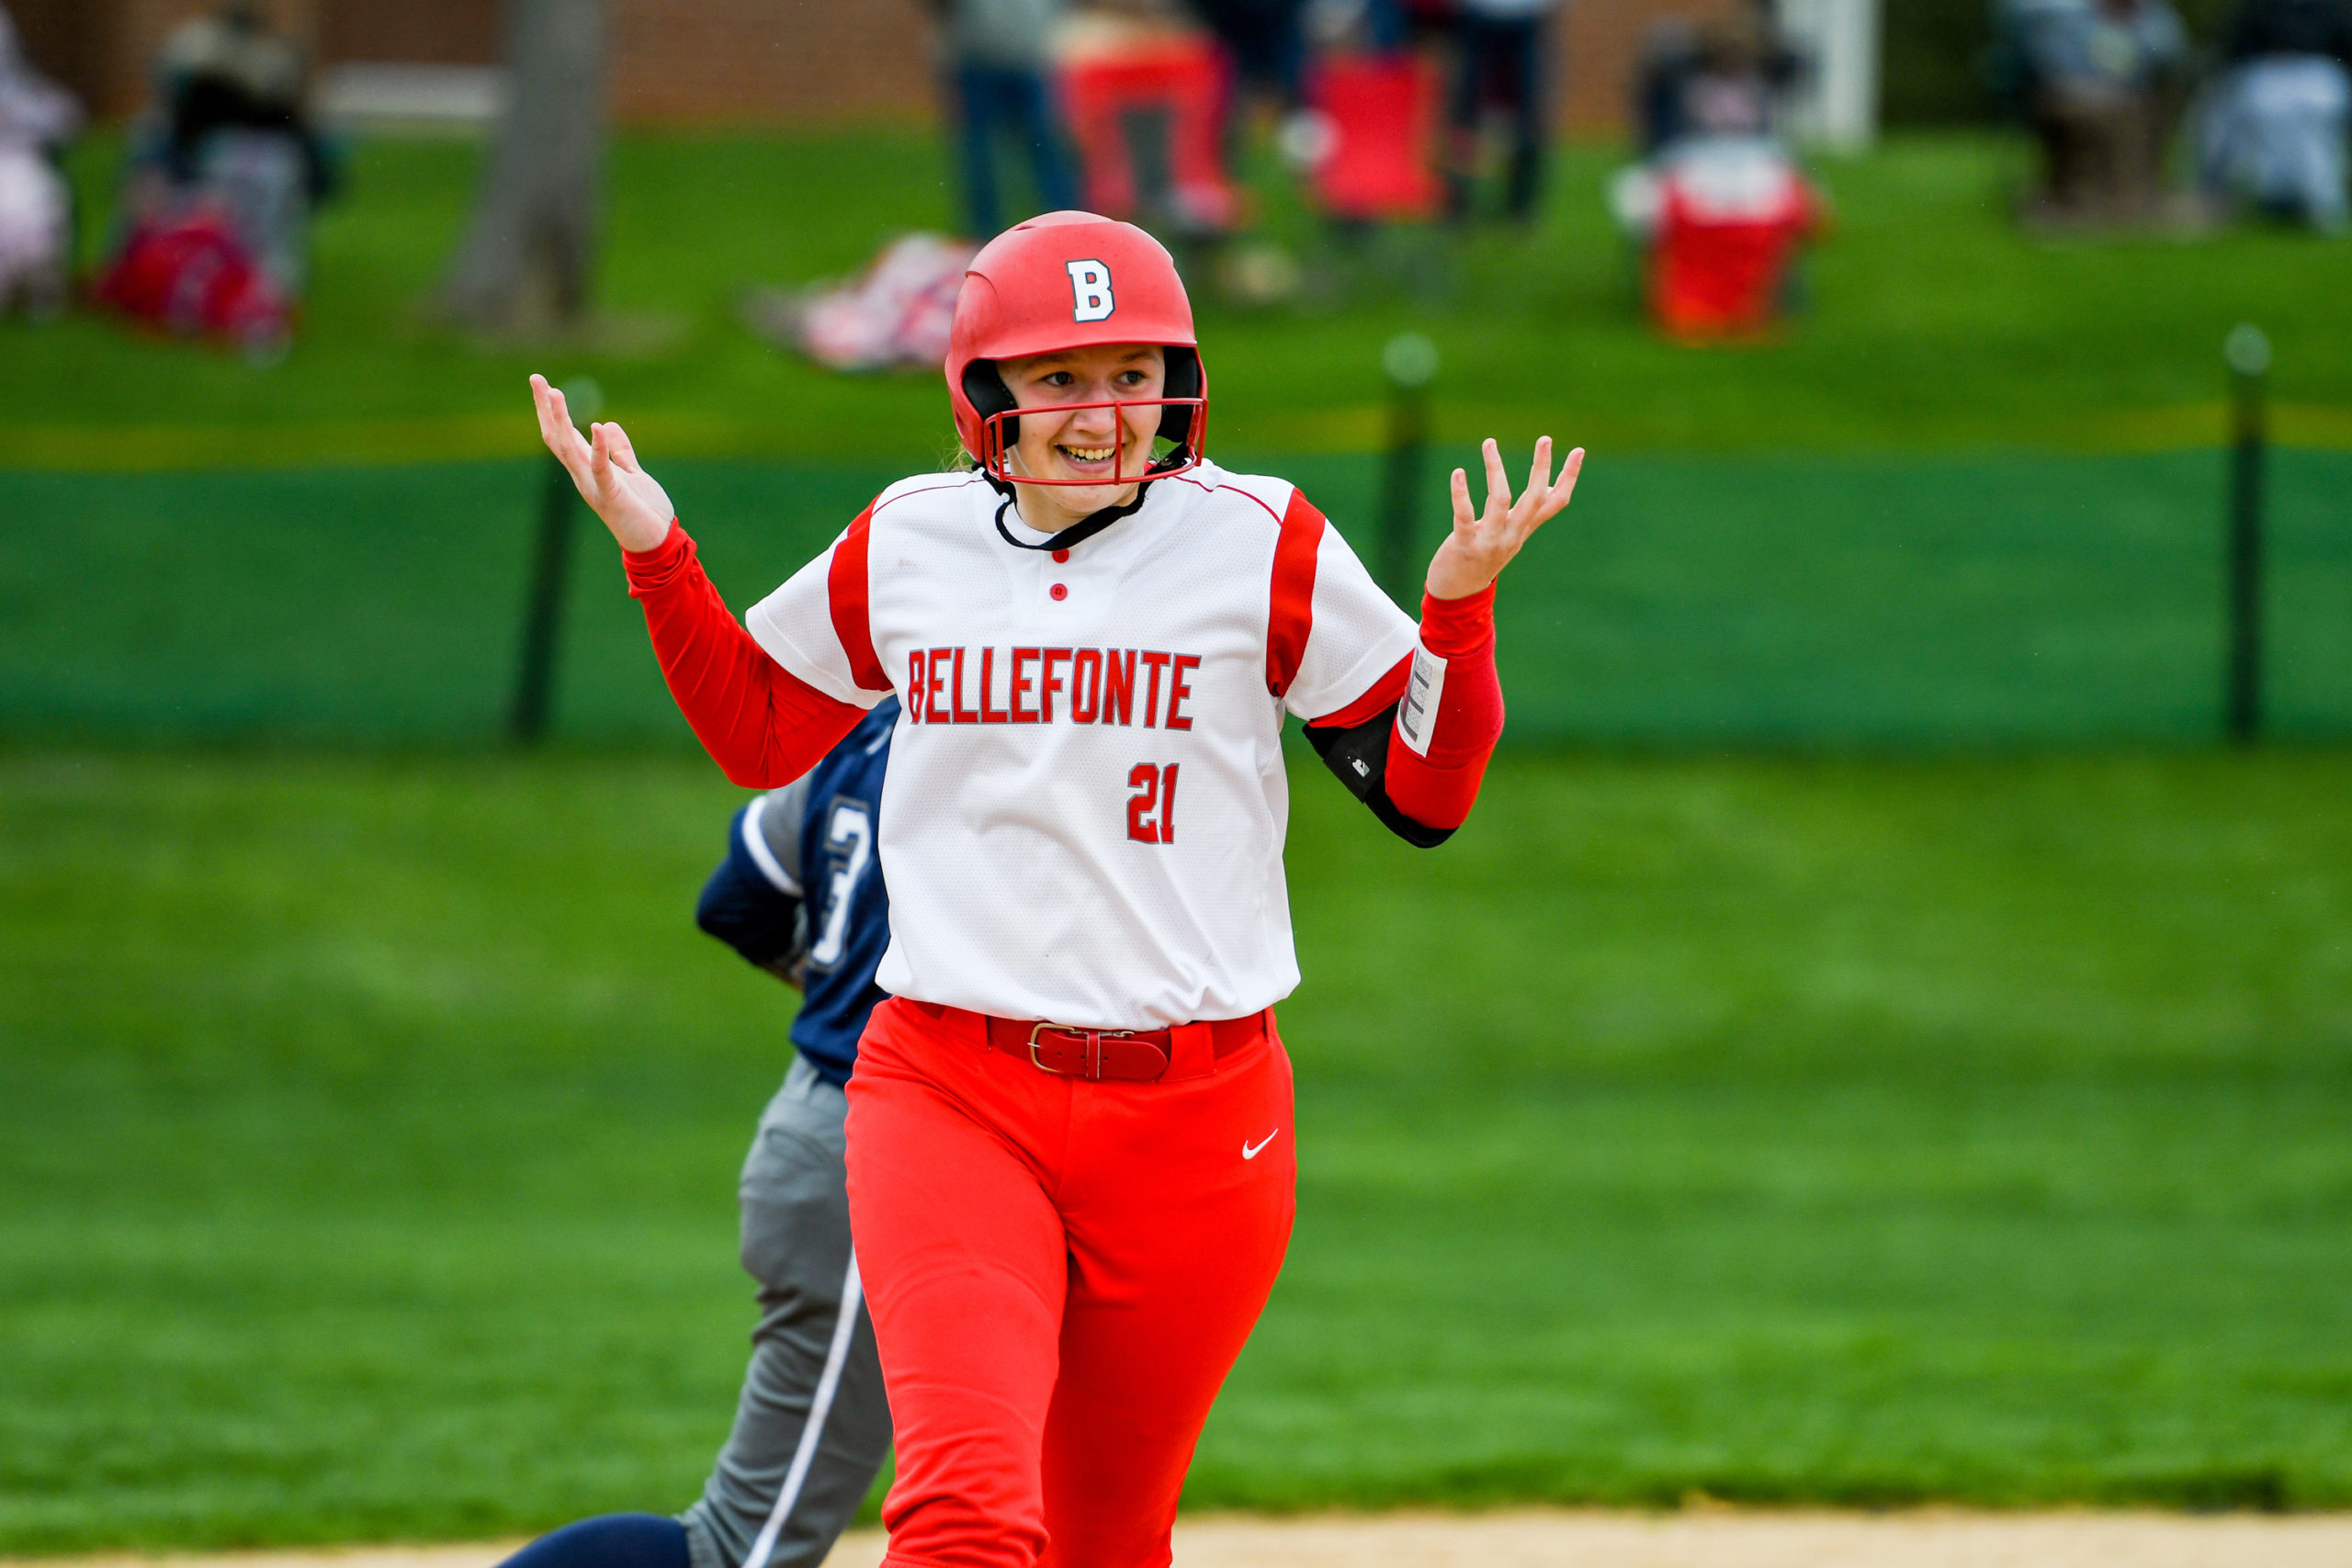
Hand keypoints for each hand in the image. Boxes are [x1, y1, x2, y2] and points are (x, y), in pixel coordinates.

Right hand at [531, 373, 674, 552]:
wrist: (657, 543)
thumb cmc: (644, 512)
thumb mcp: (632, 474)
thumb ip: (620, 452)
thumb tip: (608, 424)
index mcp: (588, 468)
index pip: (563, 435)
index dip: (551, 411)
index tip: (542, 384)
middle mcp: (584, 476)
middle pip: (557, 437)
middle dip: (547, 408)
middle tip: (537, 379)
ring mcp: (594, 485)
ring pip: (570, 449)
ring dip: (561, 421)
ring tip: (554, 393)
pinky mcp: (611, 495)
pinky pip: (601, 469)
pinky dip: (599, 448)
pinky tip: (597, 426)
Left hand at [1426, 437, 1582, 600]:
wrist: (1458, 594)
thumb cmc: (1483, 556)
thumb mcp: (1511, 534)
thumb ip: (1528, 514)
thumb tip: (1547, 488)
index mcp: (1524, 529)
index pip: (1555, 502)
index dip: (1569, 478)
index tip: (1579, 450)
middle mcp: (1512, 534)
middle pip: (1534, 498)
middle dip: (1541, 468)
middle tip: (1545, 439)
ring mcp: (1490, 541)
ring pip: (1500, 500)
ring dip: (1495, 469)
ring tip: (1489, 443)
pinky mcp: (1465, 545)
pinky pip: (1465, 517)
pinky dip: (1461, 494)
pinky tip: (1458, 473)